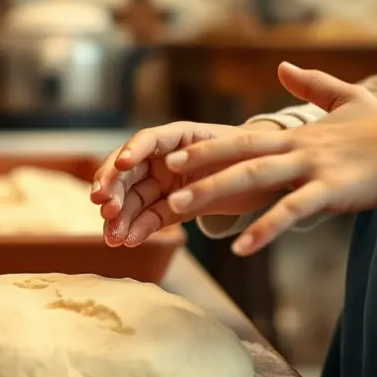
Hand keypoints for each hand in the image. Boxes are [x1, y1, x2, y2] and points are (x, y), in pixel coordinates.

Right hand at [90, 121, 283, 246]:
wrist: (271, 177)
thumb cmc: (254, 155)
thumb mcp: (238, 150)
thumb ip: (210, 157)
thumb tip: (174, 164)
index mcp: (179, 136)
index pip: (147, 139)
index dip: (131, 150)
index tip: (121, 164)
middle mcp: (164, 158)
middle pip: (128, 171)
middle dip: (113, 189)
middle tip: (105, 208)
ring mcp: (165, 184)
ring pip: (133, 198)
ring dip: (120, 217)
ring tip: (113, 236)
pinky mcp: (171, 208)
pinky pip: (150, 218)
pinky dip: (138, 229)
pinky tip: (128, 241)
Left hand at [163, 62, 376, 255]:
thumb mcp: (348, 100)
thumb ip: (312, 85)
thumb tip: (282, 66)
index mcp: (298, 135)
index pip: (243, 139)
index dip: (207, 147)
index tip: (174, 155)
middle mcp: (299, 149)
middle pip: (239, 157)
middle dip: (200, 168)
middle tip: (165, 180)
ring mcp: (314, 168)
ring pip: (256, 180)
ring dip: (217, 194)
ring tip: (183, 210)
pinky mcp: (333, 191)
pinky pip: (292, 211)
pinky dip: (265, 228)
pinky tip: (242, 248)